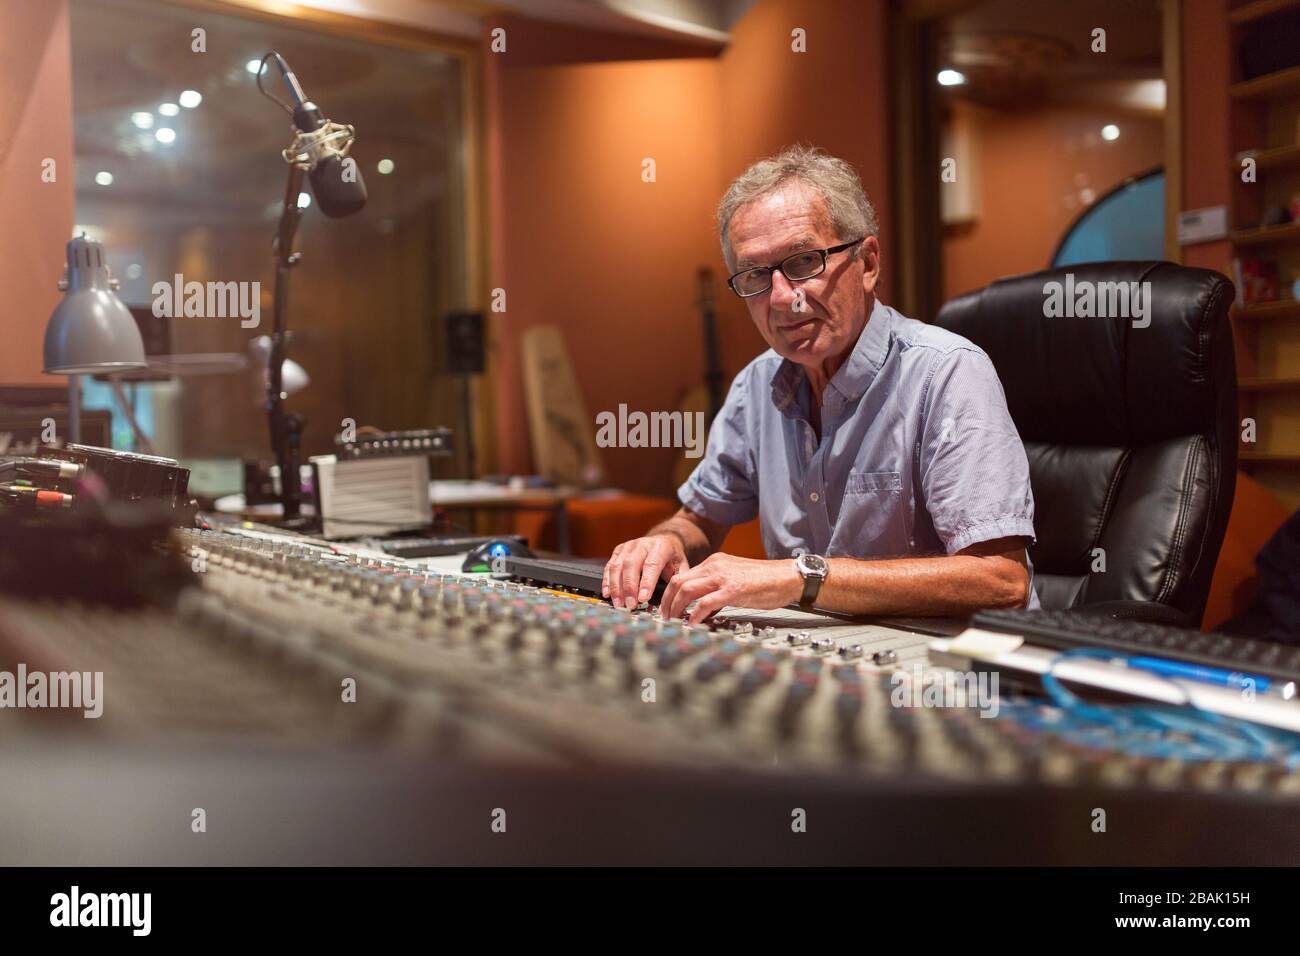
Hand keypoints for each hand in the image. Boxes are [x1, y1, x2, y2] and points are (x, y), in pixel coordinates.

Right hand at [603, 534, 689, 608]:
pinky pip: (610, 566)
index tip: (643, 599)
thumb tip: (672, 601)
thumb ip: (677, 582)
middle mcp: (642, 544)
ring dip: (616, 587)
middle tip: (630, 605)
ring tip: (619, 604)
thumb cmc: (672, 557)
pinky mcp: (618, 550)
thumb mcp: (682, 566)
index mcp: (660, 547)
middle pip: (631, 565)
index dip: (646, 582)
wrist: (664, 540)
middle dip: (629, 588)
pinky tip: (608, 594)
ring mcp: (628, 546)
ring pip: (617, 566)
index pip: (651, 565)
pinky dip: (607, 581)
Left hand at [659, 553, 802, 623]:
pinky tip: (692, 625)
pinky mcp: (733, 590)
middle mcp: (715, 566)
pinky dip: (694, 615)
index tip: (666, 608)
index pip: (682, 576)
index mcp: (714, 562)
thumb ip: (717, 587)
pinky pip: (705, 603)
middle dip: (666, 602)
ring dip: (675, 608)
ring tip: (674, 622)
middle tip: (665, 618)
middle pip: (678, 581)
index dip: (669, 594)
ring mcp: (723, 577)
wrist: (787, 577)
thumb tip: (703, 607)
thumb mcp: (735, 578)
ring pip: (686, 589)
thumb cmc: (765, 581)